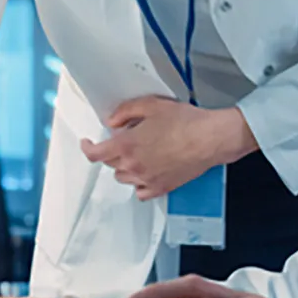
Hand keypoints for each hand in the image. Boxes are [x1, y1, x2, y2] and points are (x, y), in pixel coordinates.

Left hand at [80, 98, 256, 200]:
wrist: (210, 138)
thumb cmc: (186, 122)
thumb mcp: (151, 105)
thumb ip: (126, 112)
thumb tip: (112, 121)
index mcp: (127, 145)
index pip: (95, 154)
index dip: (87, 148)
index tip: (88, 144)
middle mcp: (133, 165)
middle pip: (110, 165)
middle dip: (112, 152)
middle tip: (125, 141)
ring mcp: (147, 179)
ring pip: (124, 178)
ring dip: (125, 167)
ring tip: (138, 156)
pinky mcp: (162, 187)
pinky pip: (141, 192)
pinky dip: (139, 184)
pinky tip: (146, 174)